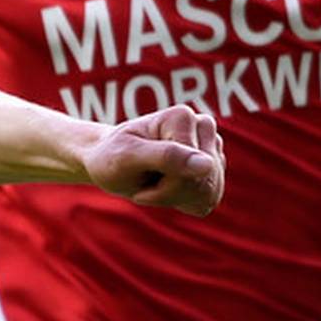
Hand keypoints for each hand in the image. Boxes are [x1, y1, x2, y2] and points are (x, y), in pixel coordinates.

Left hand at [83, 104, 223, 215]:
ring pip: (209, 193)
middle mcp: (203, 127)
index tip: (136, 176)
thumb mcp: (128, 157)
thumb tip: (207, 165)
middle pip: (204, 183)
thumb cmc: (112, 157)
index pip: (191, 171)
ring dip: (176, 199)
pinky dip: (184, 203)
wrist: (107, 161)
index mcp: (183, 117)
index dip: (163, 188)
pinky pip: (209, 199)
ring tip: (153, 183)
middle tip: (143, 183)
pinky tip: (166, 189)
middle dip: (170, 194)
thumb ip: (166, 157)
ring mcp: (210, 146)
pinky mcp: (213, 166)